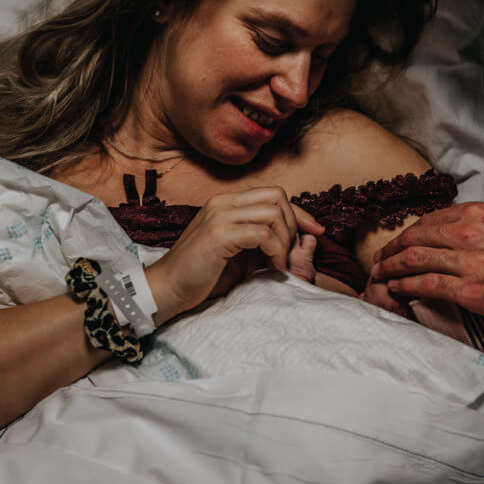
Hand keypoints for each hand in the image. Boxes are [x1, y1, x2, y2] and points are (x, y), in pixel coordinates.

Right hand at [146, 187, 322, 321]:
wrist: (167, 289)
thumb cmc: (201, 275)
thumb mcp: (238, 253)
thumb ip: (262, 241)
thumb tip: (301, 238)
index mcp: (226, 203)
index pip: (273, 194)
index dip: (299, 212)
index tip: (316, 232)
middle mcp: (223, 203)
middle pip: (277, 196)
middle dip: (293, 224)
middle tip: (288, 254)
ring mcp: (220, 216)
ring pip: (273, 213)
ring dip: (285, 241)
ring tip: (279, 263)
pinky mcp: (218, 234)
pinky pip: (263, 234)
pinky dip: (276, 252)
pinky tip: (272, 269)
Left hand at [372, 202, 483, 322]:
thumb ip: (481, 227)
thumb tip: (462, 234)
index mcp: (475, 214)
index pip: (427, 222)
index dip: (406, 234)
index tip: (397, 243)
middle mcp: (465, 233)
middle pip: (413, 239)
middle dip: (390, 250)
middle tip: (379, 260)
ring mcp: (465, 261)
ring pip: (413, 260)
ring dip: (390, 268)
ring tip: (380, 276)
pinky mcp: (469, 290)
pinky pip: (425, 285)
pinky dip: (404, 286)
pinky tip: (396, 289)